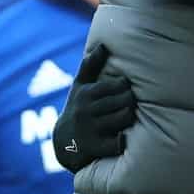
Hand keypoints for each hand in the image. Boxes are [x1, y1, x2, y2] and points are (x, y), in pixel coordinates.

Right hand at [53, 45, 136, 173]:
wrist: (63, 143)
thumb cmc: (78, 108)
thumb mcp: (80, 86)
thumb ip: (91, 65)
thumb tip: (103, 45)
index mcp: (87, 93)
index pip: (120, 84)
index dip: (126, 88)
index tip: (123, 92)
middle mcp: (86, 110)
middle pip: (125, 100)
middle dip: (130, 102)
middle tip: (127, 105)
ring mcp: (90, 129)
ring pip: (124, 118)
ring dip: (128, 118)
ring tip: (125, 118)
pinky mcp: (93, 148)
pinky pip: (117, 143)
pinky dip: (122, 141)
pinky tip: (120, 137)